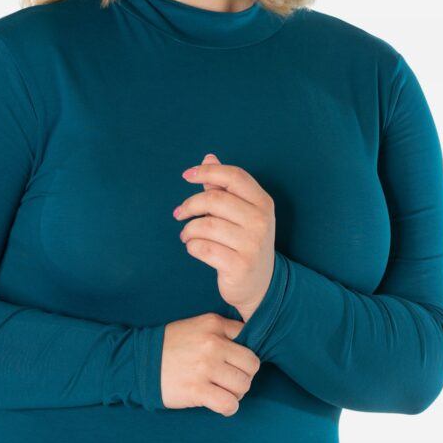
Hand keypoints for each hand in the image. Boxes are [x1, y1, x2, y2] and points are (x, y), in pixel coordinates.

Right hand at [160, 313, 260, 415]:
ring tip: (223, 392)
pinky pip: (229, 403)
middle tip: (230, 381)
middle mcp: (212, 344)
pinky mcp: (197, 390)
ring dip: (236, 393)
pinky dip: (228, 407)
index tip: (234, 362)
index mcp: (213, 324)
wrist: (138, 362)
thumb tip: (247, 346)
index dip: (243, 353)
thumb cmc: (168, 346)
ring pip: (243, 385)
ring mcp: (205, 367)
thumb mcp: (195, 326)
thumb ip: (221, 332)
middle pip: (251, 365)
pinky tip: (220, 404)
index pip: (249, 338)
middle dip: (244, 375)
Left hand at [174, 152, 275, 321]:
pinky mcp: (238, 265)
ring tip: (187, 235)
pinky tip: (194, 248)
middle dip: (190, 205)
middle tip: (179, 213)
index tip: (186, 176)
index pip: (234, 176)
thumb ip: (224, 187)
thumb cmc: (245, 243)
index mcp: (263, 203)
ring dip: (188, 230)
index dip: (208, 172)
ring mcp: (252, 244)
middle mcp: (261, 221)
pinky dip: (191, 246)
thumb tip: (209, 157)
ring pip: (205, 225)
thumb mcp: (241, 213)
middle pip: (215, 200)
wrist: (260, 285)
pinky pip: (202, 248)